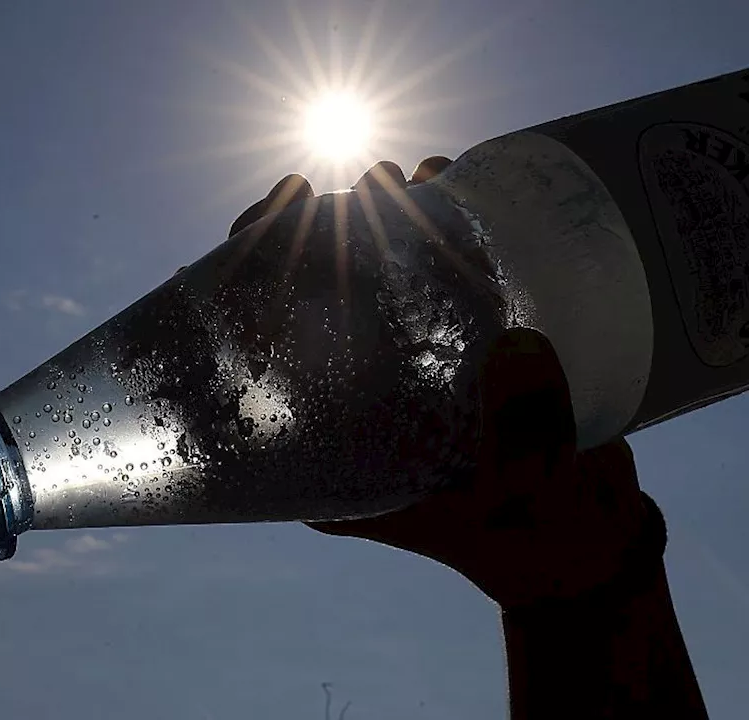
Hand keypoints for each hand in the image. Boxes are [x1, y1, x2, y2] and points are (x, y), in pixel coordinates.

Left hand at [232, 160, 652, 608]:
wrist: (581, 535)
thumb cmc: (533, 533)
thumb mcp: (521, 499)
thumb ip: (523, 440)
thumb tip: (520, 347)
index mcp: (322, 451)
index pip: (254, 351)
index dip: (250, 272)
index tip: (277, 210)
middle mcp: (343, 405)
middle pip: (300, 301)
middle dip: (320, 230)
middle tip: (370, 182)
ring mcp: (390, 373)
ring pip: (359, 279)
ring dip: (375, 219)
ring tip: (404, 176)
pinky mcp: (440, 351)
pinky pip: (418, 277)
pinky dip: (428, 227)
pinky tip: (444, 183)